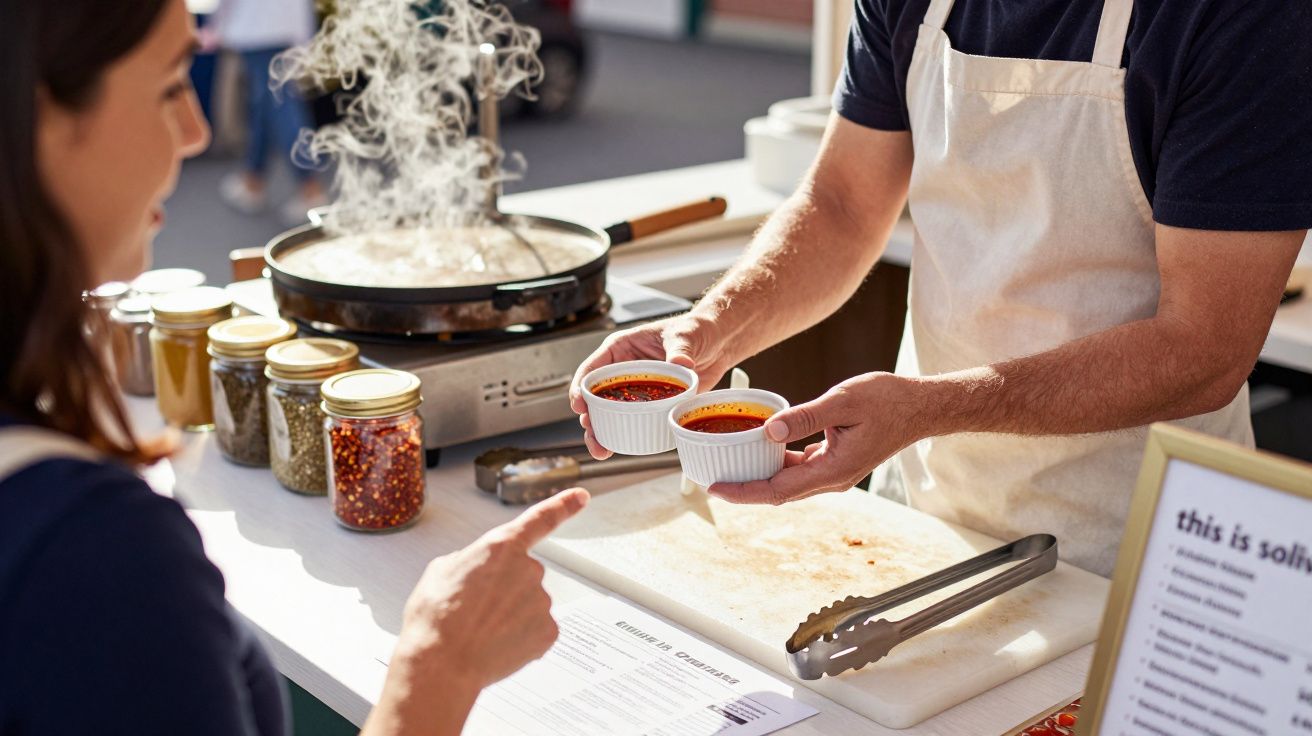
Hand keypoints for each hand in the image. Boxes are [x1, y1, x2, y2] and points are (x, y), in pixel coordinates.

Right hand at [370, 488, 588, 735]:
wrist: (442, 665)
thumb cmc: (435, 619)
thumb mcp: (440, 571)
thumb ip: (469, 560)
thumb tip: (476, 568)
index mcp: (501, 547)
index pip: (540, 519)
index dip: (563, 505)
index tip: (581, 497)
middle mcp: (528, 569)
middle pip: (523, 573)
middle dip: (504, 588)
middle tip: (475, 608)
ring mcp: (541, 601)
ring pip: (528, 603)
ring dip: (510, 613)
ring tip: (480, 629)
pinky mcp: (548, 631)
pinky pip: (536, 628)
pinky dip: (519, 636)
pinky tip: (496, 643)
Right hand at [569, 314, 731, 458]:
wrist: (719, 343)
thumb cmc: (696, 330)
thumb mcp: (685, 335)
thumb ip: (680, 349)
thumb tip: (681, 362)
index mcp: (622, 349)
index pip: (593, 369)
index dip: (581, 387)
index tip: (579, 405)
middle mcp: (624, 371)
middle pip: (596, 397)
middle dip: (589, 418)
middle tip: (592, 434)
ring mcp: (637, 389)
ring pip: (610, 414)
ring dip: (603, 432)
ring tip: (602, 451)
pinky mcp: (652, 404)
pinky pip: (634, 421)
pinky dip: (626, 435)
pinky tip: (621, 449)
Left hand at [708, 373, 927, 504]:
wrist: (919, 406)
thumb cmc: (888, 400)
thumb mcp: (842, 401)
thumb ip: (805, 417)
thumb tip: (769, 431)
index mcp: (833, 470)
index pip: (778, 490)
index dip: (744, 492)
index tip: (715, 489)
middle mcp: (832, 479)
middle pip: (778, 492)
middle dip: (744, 489)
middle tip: (709, 480)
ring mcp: (834, 472)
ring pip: (787, 481)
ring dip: (759, 477)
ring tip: (727, 466)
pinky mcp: (835, 461)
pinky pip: (799, 468)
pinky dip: (777, 463)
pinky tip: (760, 449)